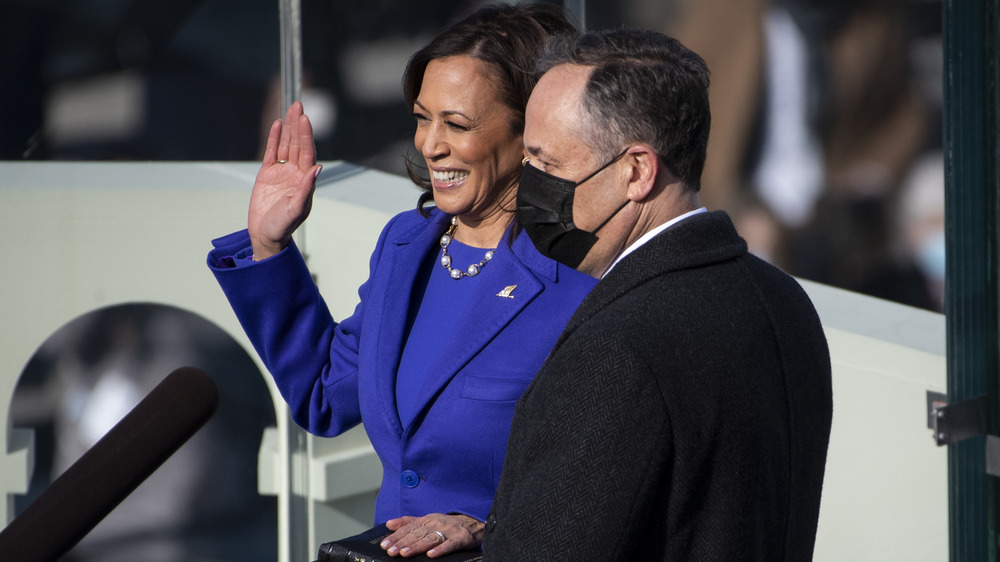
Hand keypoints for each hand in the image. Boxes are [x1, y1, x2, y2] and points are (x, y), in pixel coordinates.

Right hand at [247, 100, 322, 259]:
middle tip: (299, 104)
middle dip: (298, 125)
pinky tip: (277, 125)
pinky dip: (274, 139)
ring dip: (288, 128)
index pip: (307, 153)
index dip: (306, 136)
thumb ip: (306, 189)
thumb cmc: (283, 227)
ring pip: (286, 145)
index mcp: (305, 180)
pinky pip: (272, 153)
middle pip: (297, 144)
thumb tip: (317, 168)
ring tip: (290, 108)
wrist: (265, 236)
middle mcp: (295, 173)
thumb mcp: (296, 209)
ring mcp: (282, 172)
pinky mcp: (267, 174)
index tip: (305, 119)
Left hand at [380, 513, 483, 557]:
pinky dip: (441, 549)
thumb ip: (409, 522)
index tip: (384, 545)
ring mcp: (449, 530)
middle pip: (417, 534)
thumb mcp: (429, 520)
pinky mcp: (461, 538)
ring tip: (404, 554)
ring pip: (430, 539)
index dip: (396, 536)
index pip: (408, 528)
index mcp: (427, 520)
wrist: (476, 522)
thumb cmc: (449, 524)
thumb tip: (389, 524)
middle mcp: (436, 523)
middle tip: (391, 551)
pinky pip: (450, 545)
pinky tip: (431, 555)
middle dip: (403, 543)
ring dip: (417, 546)